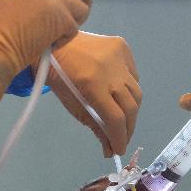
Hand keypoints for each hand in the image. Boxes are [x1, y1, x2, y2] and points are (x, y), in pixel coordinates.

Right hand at [0, 0, 91, 99]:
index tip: (56, 16)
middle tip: (69, 23)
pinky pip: (74, 30)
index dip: (64, 2)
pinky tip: (47, 43)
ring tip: (51, 36)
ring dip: (70, 26)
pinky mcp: (63, 16)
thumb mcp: (8, 3)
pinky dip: (63, 40)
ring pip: (82, 10)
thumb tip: (40, 8)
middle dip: (80, 6)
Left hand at [49, 32, 141, 156]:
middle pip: (131, 106)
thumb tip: (110, 148)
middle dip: (129, 127)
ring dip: (130, 108)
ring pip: (136, 91)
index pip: (115, 118)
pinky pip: (133, 74)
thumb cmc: (57, 75)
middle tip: (122, 138)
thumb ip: (94, 124)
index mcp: (92, 84)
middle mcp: (110, 69)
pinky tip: (118, 91)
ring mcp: (119, 55)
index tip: (120, 150)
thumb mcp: (71, 103)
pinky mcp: (122, 46)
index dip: (120, 137)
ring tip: (122, 118)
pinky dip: (128, 87)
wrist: (53, 40)